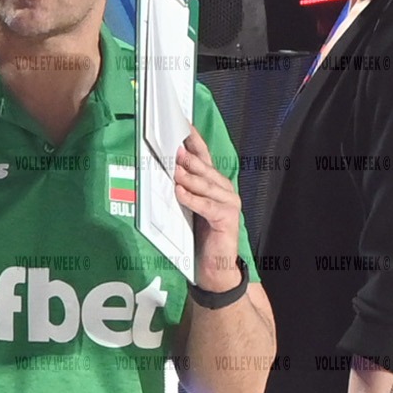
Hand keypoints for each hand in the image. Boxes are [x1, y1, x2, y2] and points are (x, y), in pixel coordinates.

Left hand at [175, 126, 243, 292]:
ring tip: (174, 168)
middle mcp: (225, 190)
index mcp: (215, 184)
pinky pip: (206, 205)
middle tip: (173, 146)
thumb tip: (163, 168)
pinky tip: (180, 192)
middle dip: (188, 156)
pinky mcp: (226, 219)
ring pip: (206, 185)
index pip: (204, 157)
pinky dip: (192, 198)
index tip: (182, 125)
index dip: (194, 141)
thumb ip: (182, 188)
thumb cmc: (200, 236)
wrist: (215, 267)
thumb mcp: (188, 207)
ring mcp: (228, 204)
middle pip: (205, 168)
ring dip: (189, 176)